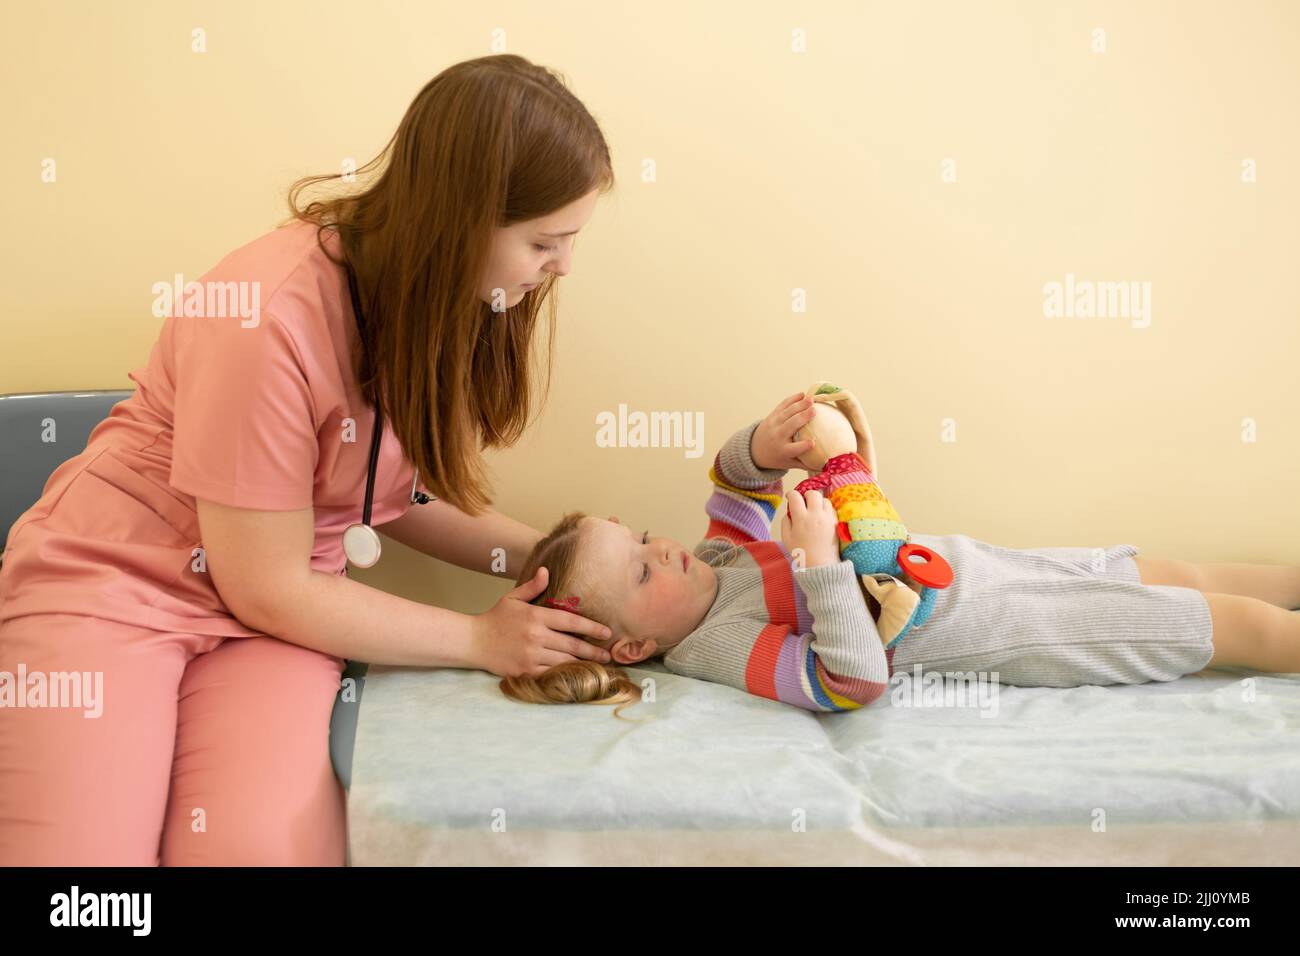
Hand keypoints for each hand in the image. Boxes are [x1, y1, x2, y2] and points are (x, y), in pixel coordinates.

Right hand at [468, 566, 613, 678]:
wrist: (473, 641)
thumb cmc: (495, 619)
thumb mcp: (512, 598)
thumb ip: (532, 587)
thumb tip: (546, 571)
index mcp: (535, 616)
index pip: (570, 620)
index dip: (591, 627)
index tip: (607, 632)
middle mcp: (536, 636)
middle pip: (572, 644)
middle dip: (593, 650)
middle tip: (608, 654)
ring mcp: (530, 655)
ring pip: (564, 661)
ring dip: (583, 663)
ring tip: (598, 665)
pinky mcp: (525, 671)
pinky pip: (551, 674)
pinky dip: (566, 674)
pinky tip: (577, 675)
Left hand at [751, 392, 817, 470]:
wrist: (755, 449)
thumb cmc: (778, 457)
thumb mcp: (789, 463)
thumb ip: (806, 464)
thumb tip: (827, 466)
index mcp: (783, 451)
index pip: (795, 448)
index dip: (804, 446)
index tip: (813, 442)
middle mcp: (777, 437)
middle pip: (791, 426)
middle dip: (802, 418)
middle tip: (814, 410)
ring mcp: (773, 424)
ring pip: (787, 413)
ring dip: (799, 405)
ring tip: (811, 399)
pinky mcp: (772, 416)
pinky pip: (782, 405)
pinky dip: (792, 399)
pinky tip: (802, 395)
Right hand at [780, 488, 839, 568]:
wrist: (821, 565)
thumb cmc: (801, 553)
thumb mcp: (786, 538)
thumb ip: (785, 522)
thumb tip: (789, 513)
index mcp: (801, 518)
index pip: (795, 496)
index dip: (791, 494)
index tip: (790, 497)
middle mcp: (815, 515)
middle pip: (813, 493)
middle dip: (806, 494)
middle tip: (803, 501)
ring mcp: (828, 518)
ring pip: (824, 499)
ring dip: (818, 501)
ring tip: (814, 509)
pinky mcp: (836, 523)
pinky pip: (831, 509)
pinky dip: (826, 509)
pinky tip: (821, 517)